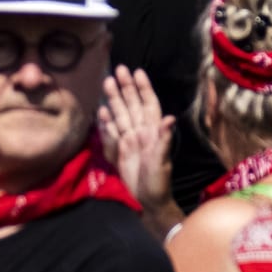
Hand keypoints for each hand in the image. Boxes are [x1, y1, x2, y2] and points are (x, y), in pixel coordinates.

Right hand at [97, 68, 171, 216]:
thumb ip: (164, 140)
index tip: (137, 72)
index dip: (143, 88)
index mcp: (154, 132)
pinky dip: (105, 121)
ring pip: (120, 115)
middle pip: (131, 105)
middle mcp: (140, 132)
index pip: (148, 105)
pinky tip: (101, 111)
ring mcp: (129, 141)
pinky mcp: (118, 151)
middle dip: (125, 87)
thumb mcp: (161, 162)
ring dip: (114, 99)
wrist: (146, 202)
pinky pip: (110, 133)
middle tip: (118, 69)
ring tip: (107, 82)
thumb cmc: (158, 182)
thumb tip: (170, 118)